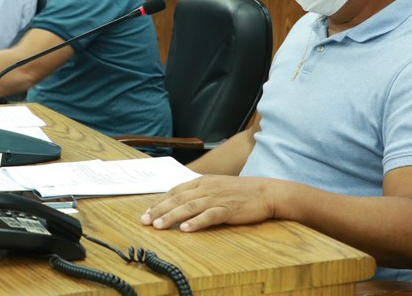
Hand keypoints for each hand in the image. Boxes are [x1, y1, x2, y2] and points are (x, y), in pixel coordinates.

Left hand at [140, 175, 277, 231]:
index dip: (160, 201)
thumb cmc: (240, 191)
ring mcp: (217, 198)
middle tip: (145, 221)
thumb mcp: (216, 186)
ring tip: (159, 226)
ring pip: (189, 207)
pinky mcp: (228, 209)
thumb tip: (180, 201)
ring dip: (172, 217)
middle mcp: (206, 188)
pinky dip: (196, 222)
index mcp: (202, 182)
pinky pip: (209, 216)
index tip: (147, 212)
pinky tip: (185, 229)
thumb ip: (199, 192)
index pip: (175, 191)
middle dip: (159, 210)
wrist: (266, 191)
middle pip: (178, 199)